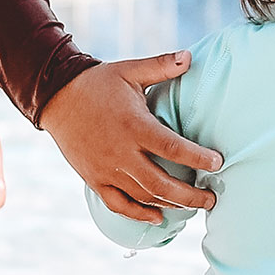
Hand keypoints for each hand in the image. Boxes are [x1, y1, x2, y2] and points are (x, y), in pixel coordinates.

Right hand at [37, 55, 219, 223]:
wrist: (56, 97)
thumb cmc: (97, 83)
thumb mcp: (130, 71)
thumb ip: (161, 66)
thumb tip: (190, 56)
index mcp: (134, 126)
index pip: (173, 148)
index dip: (199, 158)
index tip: (218, 163)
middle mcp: (121, 152)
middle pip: (162, 184)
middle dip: (191, 196)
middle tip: (211, 199)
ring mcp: (106, 169)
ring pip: (143, 196)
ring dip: (171, 205)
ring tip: (192, 206)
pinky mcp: (94, 179)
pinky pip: (118, 204)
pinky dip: (139, 215)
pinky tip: (158, 217)